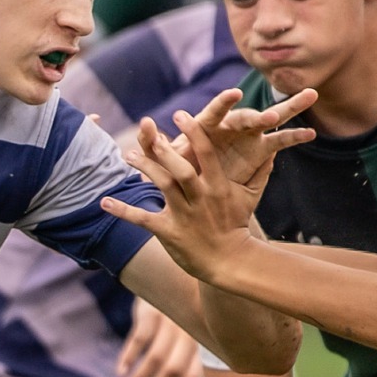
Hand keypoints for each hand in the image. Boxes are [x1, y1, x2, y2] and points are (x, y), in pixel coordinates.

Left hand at [102, 92, 315, 279]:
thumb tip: (272, 148)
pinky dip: (123, 211)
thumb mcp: (249, 197)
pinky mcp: (169, 233)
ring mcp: (184, 216)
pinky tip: (104, 202)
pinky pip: (143, 219)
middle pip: (181, 169)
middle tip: (147, 130)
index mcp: (218, 187)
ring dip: (143, 169)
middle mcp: (200, 199)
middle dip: (165, 149)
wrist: (231, 262)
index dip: (194, 133)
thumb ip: (259, 170)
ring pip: (162, 186)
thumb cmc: (237, 226)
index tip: (181, 114)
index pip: (207, 154)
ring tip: (127, 155)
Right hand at [116, 301, 204, 376]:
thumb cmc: (176, 326)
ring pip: (156, 358)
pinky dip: (128, 358)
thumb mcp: (183, 352)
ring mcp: (171, 321)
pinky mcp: (151, 311)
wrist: (164, 281)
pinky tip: (120, 372)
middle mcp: (190, 333)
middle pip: (175, 372)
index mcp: (203, 345)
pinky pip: (139, 339)